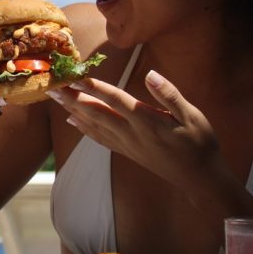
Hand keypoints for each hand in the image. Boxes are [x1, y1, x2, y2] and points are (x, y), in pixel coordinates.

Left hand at [47, 70, 223, 189]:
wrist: (200, 178)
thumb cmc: (200, 144)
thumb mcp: (193, 116)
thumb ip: (170, 95)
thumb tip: (152, 74)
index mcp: (148, 122)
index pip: (117, 101)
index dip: (96, 88)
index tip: (76, 77)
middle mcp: (133, 134)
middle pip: (97, 113)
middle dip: (73, 98)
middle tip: (52, 86)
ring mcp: (129, 146)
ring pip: (95, 126)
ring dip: (74, 110)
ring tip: (56, 98)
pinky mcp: (128, 153)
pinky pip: (101, 139)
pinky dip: (85, 129)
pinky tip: (72, 121)